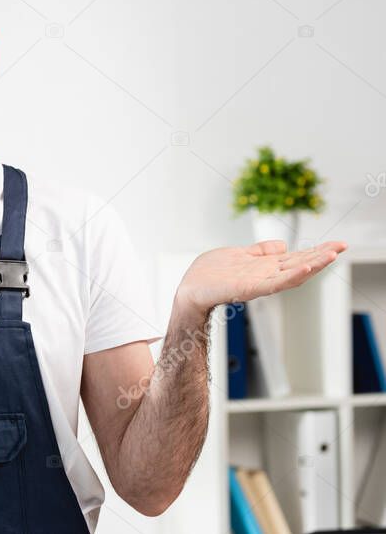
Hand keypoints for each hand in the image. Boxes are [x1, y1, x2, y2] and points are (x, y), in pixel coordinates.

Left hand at [174, 239, 347, 314]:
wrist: (189, 289)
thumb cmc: (209, 274)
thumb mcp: (238, 254)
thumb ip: (261, 250)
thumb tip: (283, 244)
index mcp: (265, 266)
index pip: (296, 256)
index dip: (316, 250)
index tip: (337, 244)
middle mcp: (266, 274)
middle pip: (300, 263)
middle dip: (321, 255)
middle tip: (343, 246)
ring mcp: (260, 282)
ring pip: (292, 272)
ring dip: (313, 264)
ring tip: (331, 254)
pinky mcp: (250, 288)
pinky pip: (275, 282)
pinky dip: (291, 275)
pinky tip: (305, 267)